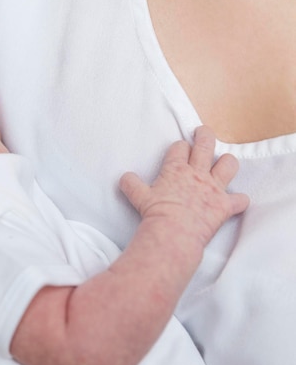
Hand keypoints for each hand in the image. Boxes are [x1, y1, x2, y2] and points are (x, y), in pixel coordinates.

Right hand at [119, 126, 248, 246]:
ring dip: (227, 163)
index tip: (180, 148)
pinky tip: (236, 201)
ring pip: (229, 165)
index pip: (180, 148)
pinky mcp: (224, 205)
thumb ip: (132, 184)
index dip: (180, 147)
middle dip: (205, 135)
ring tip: (224, 163)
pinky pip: (240, 200)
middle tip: (203, 132)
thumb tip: (125, 178)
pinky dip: (239, 201)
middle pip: (205, 145)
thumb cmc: (155, 214)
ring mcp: (213, 188)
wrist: (173, 232)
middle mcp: (197, 174)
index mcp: (175, 170)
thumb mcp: (138, 197)